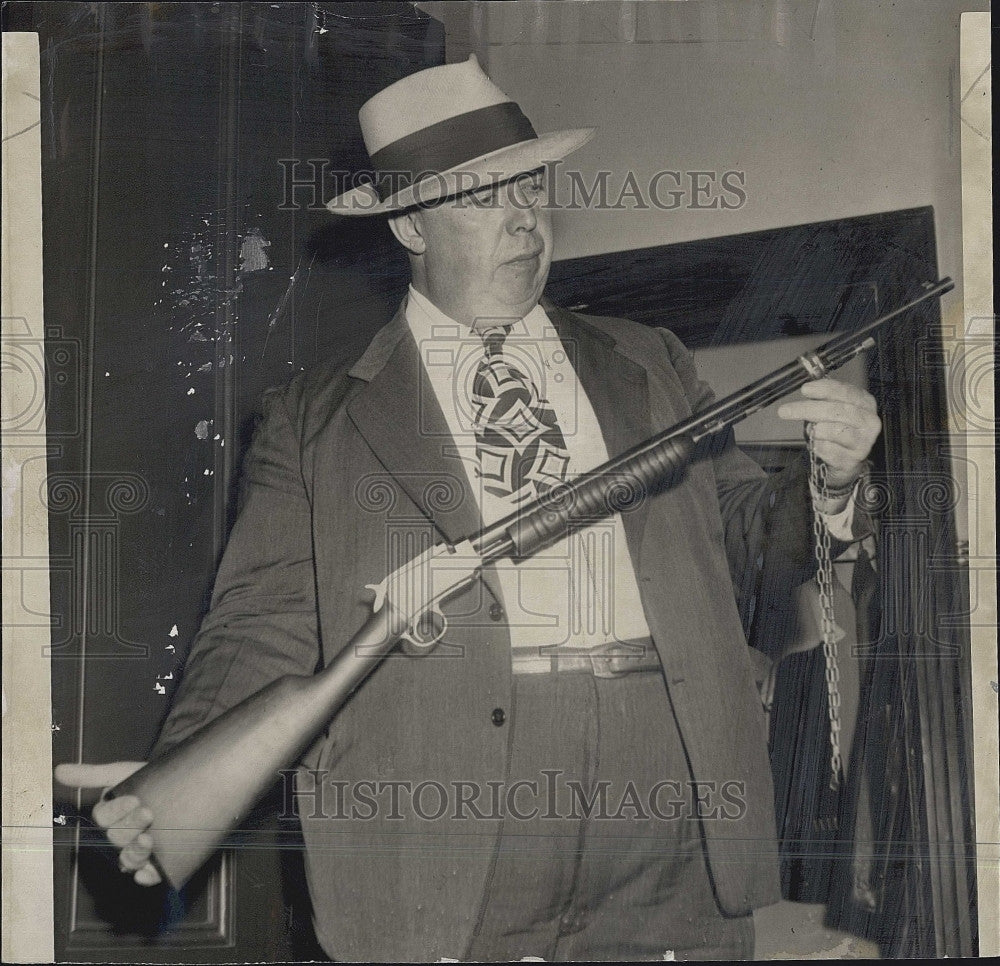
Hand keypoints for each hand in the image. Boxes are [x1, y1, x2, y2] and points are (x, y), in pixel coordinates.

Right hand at [54, 761, 160, 885]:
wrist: (187, 784)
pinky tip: (151, 871)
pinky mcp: (157, 863)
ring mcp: (138, 852)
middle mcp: (120, 838)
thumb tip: (59, 770)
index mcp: (108, 818)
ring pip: (128, 860)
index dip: (117, 811)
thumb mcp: (122, 773)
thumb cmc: (149, 779)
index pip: (104, 820)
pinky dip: (147, 877)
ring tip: (150, 839)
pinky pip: (148, 876)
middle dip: (132, 825)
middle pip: (116, 839)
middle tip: (149, 812)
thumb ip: (92, 775)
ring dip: (137, 852)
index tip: (134, 797)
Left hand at [776, 378, 881, 488]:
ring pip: (832, 431)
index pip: (847, 392)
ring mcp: (863, 442)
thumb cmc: (835, 428)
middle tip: (785, 411)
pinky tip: (818, 444)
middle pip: (837, 411)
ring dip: (814, 430)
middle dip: (808, 409)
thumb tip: (807, 389)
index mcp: (866, 403)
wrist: (844, 459)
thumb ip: (823, 398)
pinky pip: (827, 449)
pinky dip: (817, 446)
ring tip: (809, 430)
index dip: (825, 389)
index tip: (805, 390)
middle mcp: (869, 422)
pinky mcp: (852, 459)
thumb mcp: (831, 408)